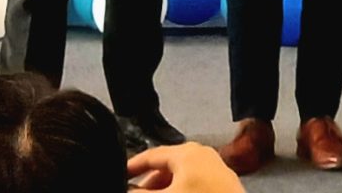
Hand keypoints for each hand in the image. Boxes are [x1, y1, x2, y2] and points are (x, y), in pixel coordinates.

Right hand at [128, 141, 245, 192]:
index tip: (118, 175)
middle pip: (165, 166)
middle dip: (148, 183)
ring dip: (163, 188)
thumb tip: (125, 190)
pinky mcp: (223, 184)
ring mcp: (215, 168)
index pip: (151, 155)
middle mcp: (201, 154)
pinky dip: (179, 190)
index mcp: (186, 152)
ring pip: (180, 176)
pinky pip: (193, 183)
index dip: (132, 166)